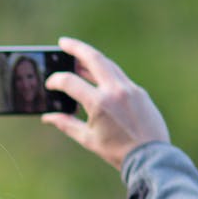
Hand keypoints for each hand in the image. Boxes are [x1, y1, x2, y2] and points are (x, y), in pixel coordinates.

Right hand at [41, 36, 170, 170]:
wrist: (149, 156)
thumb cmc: (116, 151)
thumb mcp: (88, 139)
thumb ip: (66, 124)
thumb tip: (48, 117)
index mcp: (99, 103)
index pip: (70, 82)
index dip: (56, 81)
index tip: (50, 84)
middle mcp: (115, 90)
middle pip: (93, 59)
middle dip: (77, 48)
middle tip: (64, 42)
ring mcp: (129, 88)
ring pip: (108, 64)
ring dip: (92, 58)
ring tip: (79, 57)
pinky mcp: (139, 92)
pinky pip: (119, 76)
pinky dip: (106, 72)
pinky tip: (98, 76)